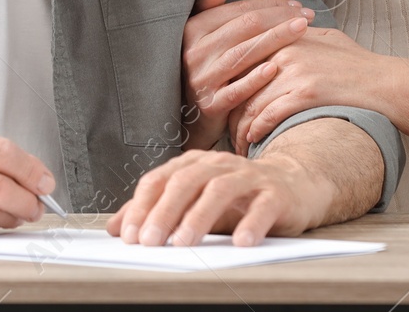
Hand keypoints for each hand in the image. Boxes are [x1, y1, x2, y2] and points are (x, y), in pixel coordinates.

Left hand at [105, 150, 327, 246]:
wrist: (292, 185)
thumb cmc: (237, 198)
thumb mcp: (193, 204)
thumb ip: (156, 212)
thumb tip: (116, 228)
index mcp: (193, 165)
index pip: (160, 179)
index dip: (142, 206)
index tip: (130, 236)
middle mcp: (218, 165)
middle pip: (186, 182)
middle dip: (164, 212)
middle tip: (150, 241)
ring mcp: (248, 177)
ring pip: (220, 190)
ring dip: (199, 217)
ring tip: (185, 243)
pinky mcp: (276, 193)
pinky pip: (263, 206)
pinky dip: (251, 223)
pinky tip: (240, 242)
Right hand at [180, 0, 315, 150]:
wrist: (188, 116)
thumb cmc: (205, 68)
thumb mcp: (200, 36)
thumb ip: (210, 8)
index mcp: (193, 30)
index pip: (238, 11)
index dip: (269, 5)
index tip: (295, 5)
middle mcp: (194, 53)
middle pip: (244, 29)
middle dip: (279, 19)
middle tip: (308, 16)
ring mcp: (201, 79)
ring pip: (243, 55)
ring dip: (276, 40)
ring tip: (302, 30)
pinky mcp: (210, 105)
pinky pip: (237, 90)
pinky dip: (255, 79)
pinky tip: (276, 68)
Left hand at [229, 27, 393, 152]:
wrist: (385, 82)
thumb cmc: (356, 63)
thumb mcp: (324, 39)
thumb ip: (296, 37)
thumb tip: (274, 40)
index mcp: (284, 36)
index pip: (241, 61)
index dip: (228, 85)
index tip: (222, 104)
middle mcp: (284, 50)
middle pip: (240, 83)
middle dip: (228, 110)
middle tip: (223, 130)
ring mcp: (294, 71)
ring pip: (251, 102)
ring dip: (240, 129)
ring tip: (238, 145)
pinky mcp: (305, 93)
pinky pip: (268, 115)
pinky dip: (257, 131)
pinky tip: (254, 141)